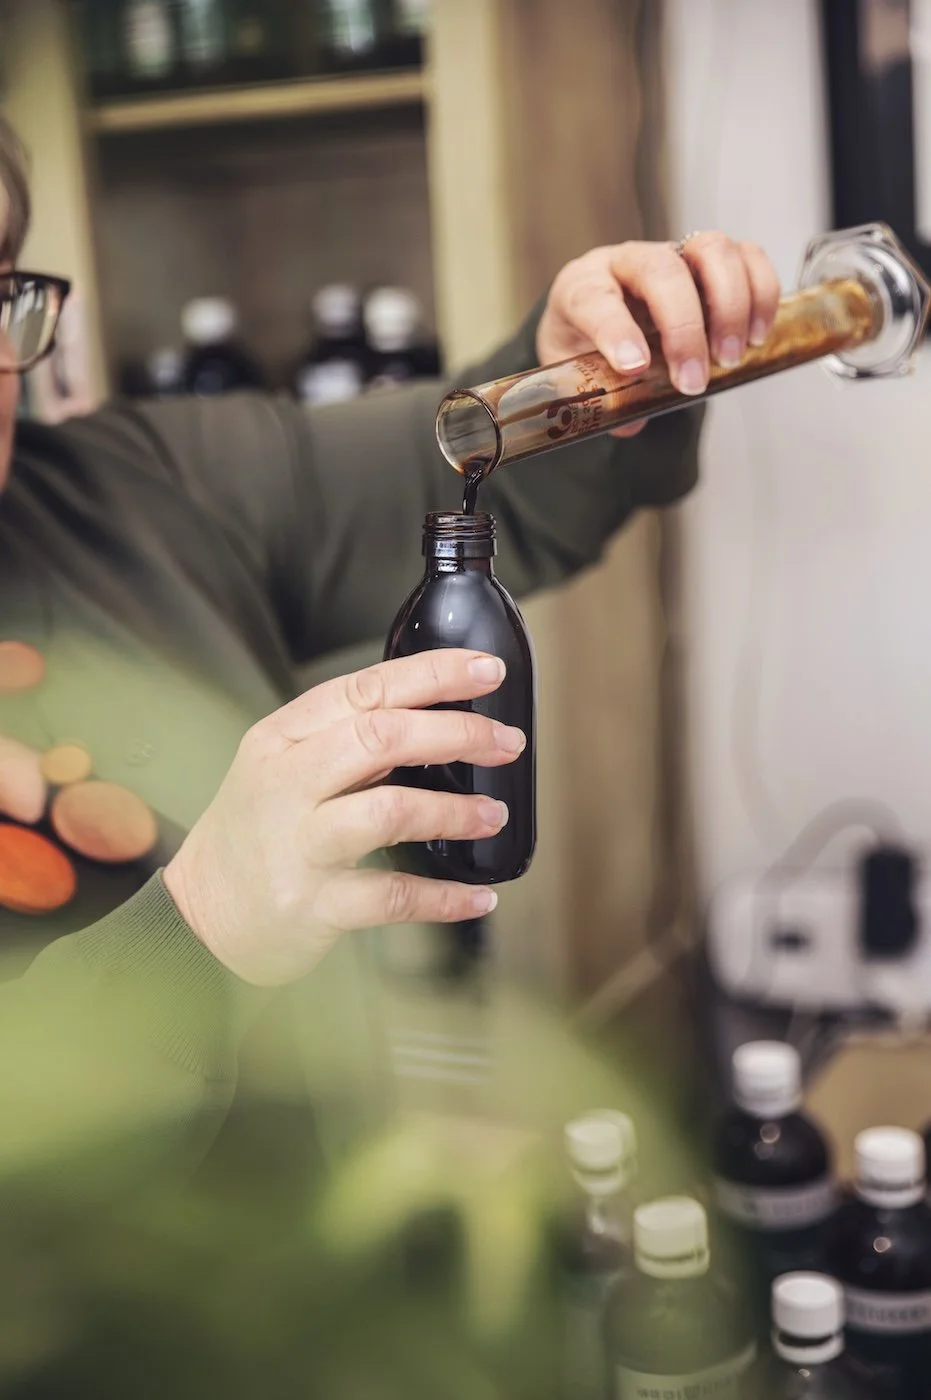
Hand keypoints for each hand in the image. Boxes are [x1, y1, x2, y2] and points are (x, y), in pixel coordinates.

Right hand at [164, 651, 523, 987]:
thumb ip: (344, 739)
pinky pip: (392, 896)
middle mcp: (286, 785)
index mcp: (282, 739)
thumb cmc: (257, 830)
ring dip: (455, 811)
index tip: (487, 672)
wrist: (202, 912)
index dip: (434, 675)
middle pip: (382, 739)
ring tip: (494, 814)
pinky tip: (478, 896)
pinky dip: (445, 897)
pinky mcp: (313, 905)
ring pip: (390, 812)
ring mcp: (298, 846)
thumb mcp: (281, 766)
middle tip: (505, 742)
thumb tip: (438, 721)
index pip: (364, 689)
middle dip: (457, 734)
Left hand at [536, 232, 780, 434]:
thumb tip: (631, 421)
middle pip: (662, 269)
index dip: (616, 331)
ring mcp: (674, 252)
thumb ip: (601, 399)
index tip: (635, 367)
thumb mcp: (577, 376)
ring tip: (730, 358)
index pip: (594, 298)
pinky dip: (761, 293)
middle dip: (685, 328)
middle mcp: (628, 261)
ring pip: (712, 250)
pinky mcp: (711, 259)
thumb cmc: (586, 346)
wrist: (599, 321)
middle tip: (694, 381)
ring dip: (730, 307)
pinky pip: (748, 256)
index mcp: (582, 287)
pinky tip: (756, 336)